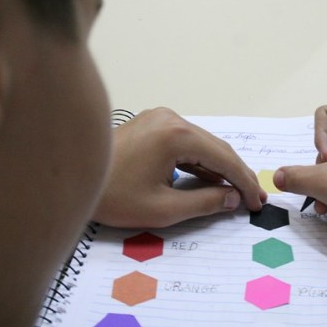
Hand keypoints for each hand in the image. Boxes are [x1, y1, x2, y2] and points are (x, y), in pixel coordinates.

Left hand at [93, 107, 266, 227]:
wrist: (68, 178)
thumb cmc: (113, 197)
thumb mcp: (162, 208)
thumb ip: (204, 202)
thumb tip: (233, 198)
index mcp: (175, 134)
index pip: (223, 157)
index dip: (244, 181)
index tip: (259, 202)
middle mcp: (170, 118)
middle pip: (214, 146)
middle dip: (235, 173)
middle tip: (254, 197)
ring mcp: (159, 118)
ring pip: (201, 144)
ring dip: (218, 167)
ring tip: (237, 191)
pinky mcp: (151, 124)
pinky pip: (184, 142)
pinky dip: (198, 161)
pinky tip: (211, 179)